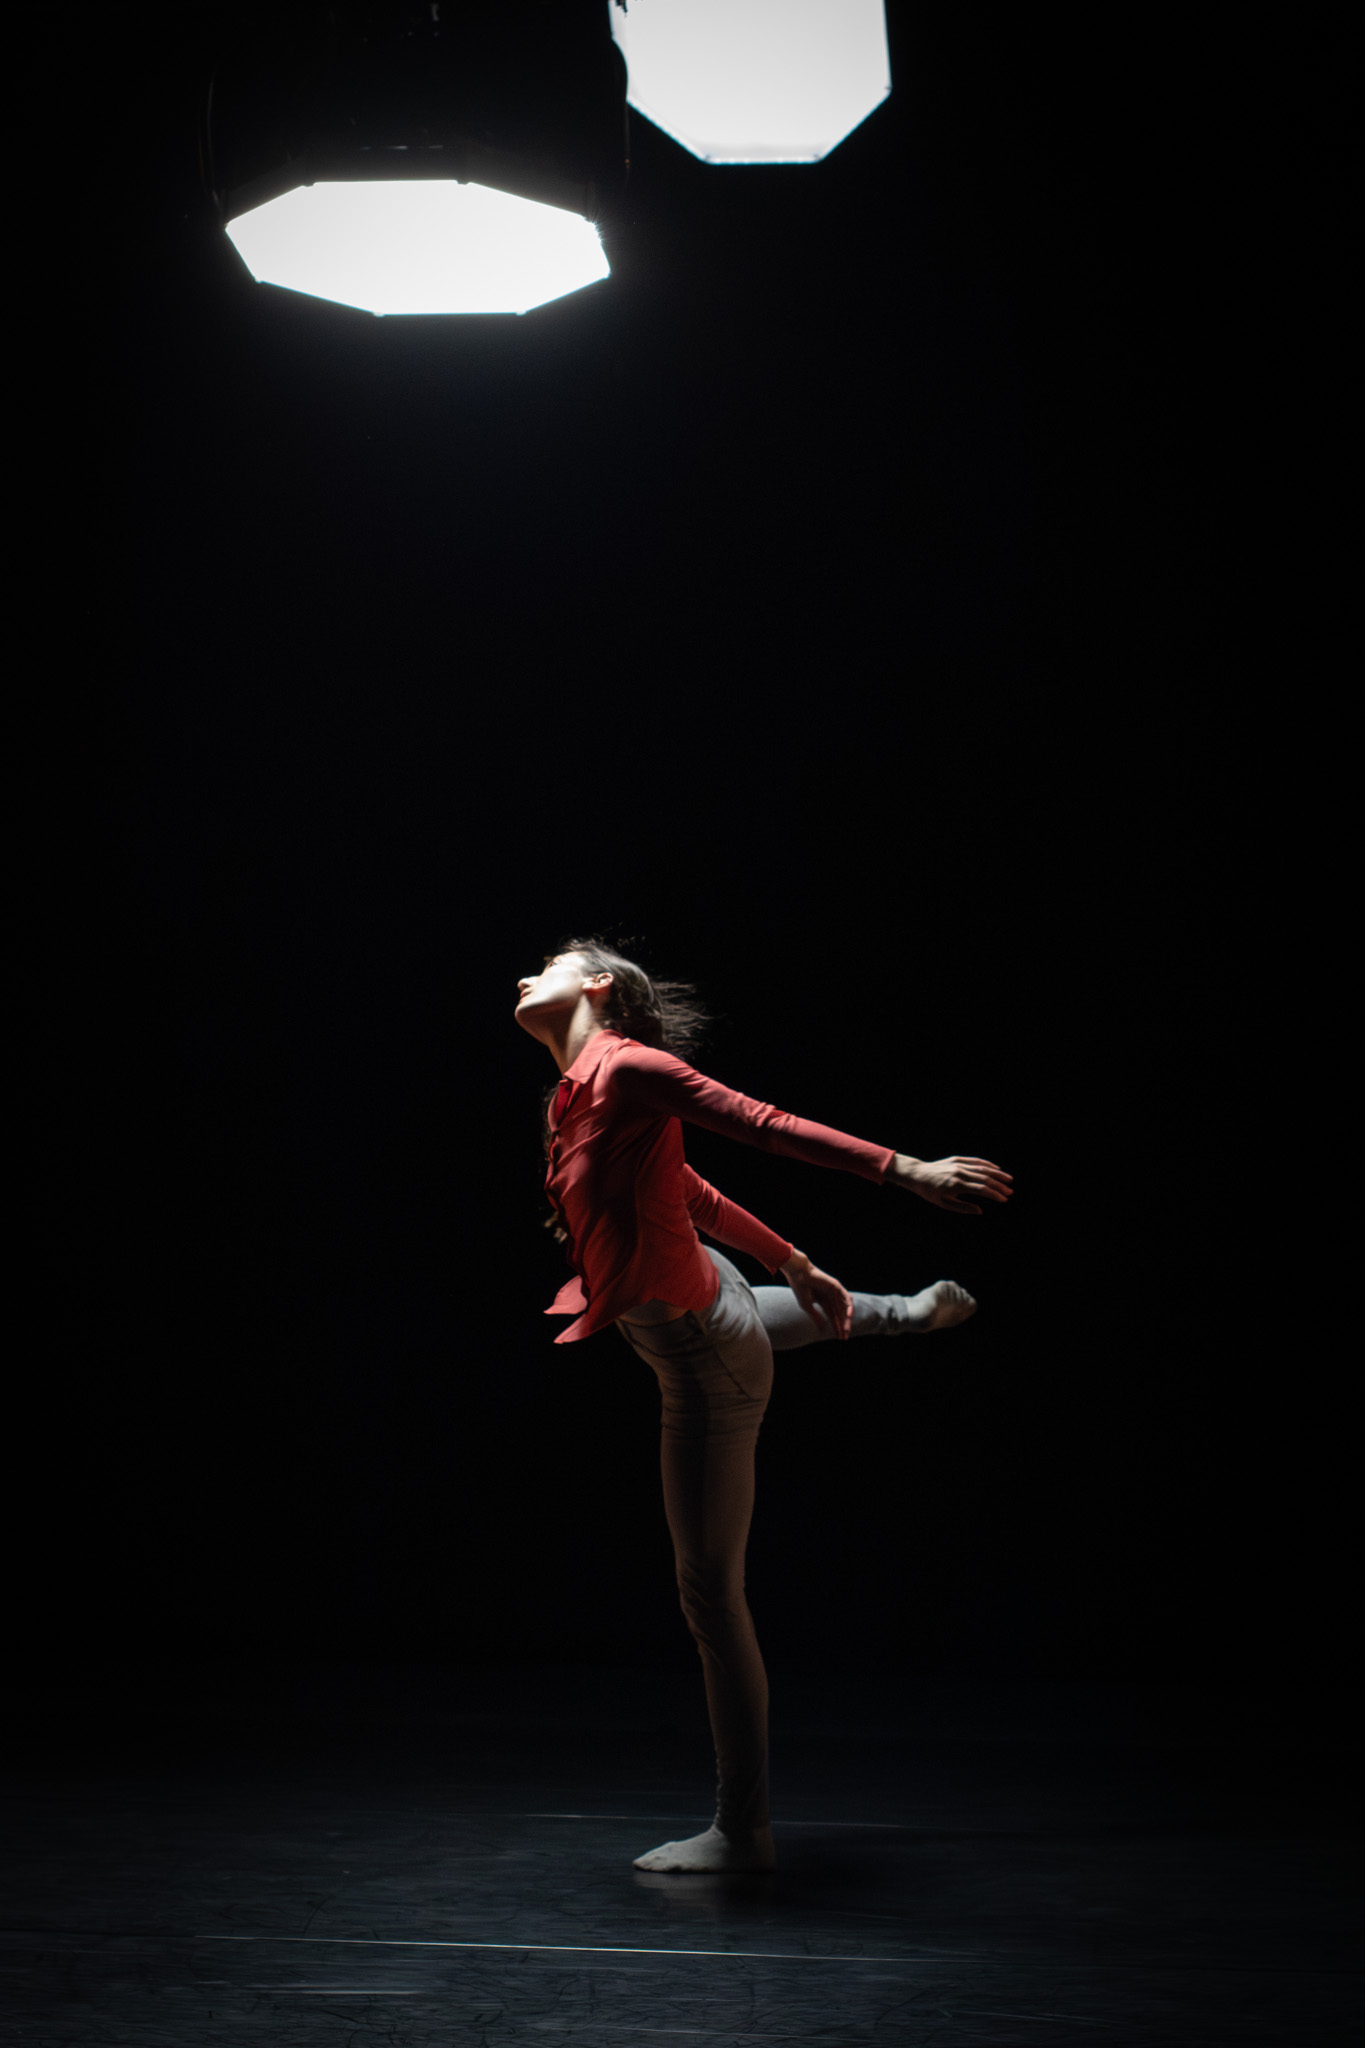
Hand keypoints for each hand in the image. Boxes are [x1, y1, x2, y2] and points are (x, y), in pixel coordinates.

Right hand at [779, 1250, 852, 1339]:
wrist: (799, 1275)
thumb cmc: (800, 1289)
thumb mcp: (807, 1307)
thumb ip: (816, 1317)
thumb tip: (822, 1329)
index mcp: (823, 1301)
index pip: (832, 1316)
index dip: (836, 1327)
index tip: (839, 1337)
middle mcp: (830, 1297)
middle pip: (839, 1314)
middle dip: (843, 1325)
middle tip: (844, 1337)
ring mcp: (834, 1292)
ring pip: (843, 1308)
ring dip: (846, 1319)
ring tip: (846, 1330)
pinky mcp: (837, 1286)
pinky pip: (846, 1298)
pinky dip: (849, 1307)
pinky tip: (849, 1316)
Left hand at [889, 1154, 1012, 1215]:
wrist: (918, 1174)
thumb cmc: (930, 1192)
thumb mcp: (944, 1204)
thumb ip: (963, 1208)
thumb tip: (980, 1211)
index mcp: (956, 1185)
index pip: (981, 1189)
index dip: (994, 1195)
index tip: (1004, 1199)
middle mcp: (959, 1172)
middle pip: (984, 1178)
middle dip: (999, 1185)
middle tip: (1010, 1192)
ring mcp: (958, 1164)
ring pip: (982, 1168)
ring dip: (997, 1174)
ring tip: (1009, 1180)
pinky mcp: (957, 1158)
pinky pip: (975, 1160)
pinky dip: (987, 1164)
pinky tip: (996, 1169)